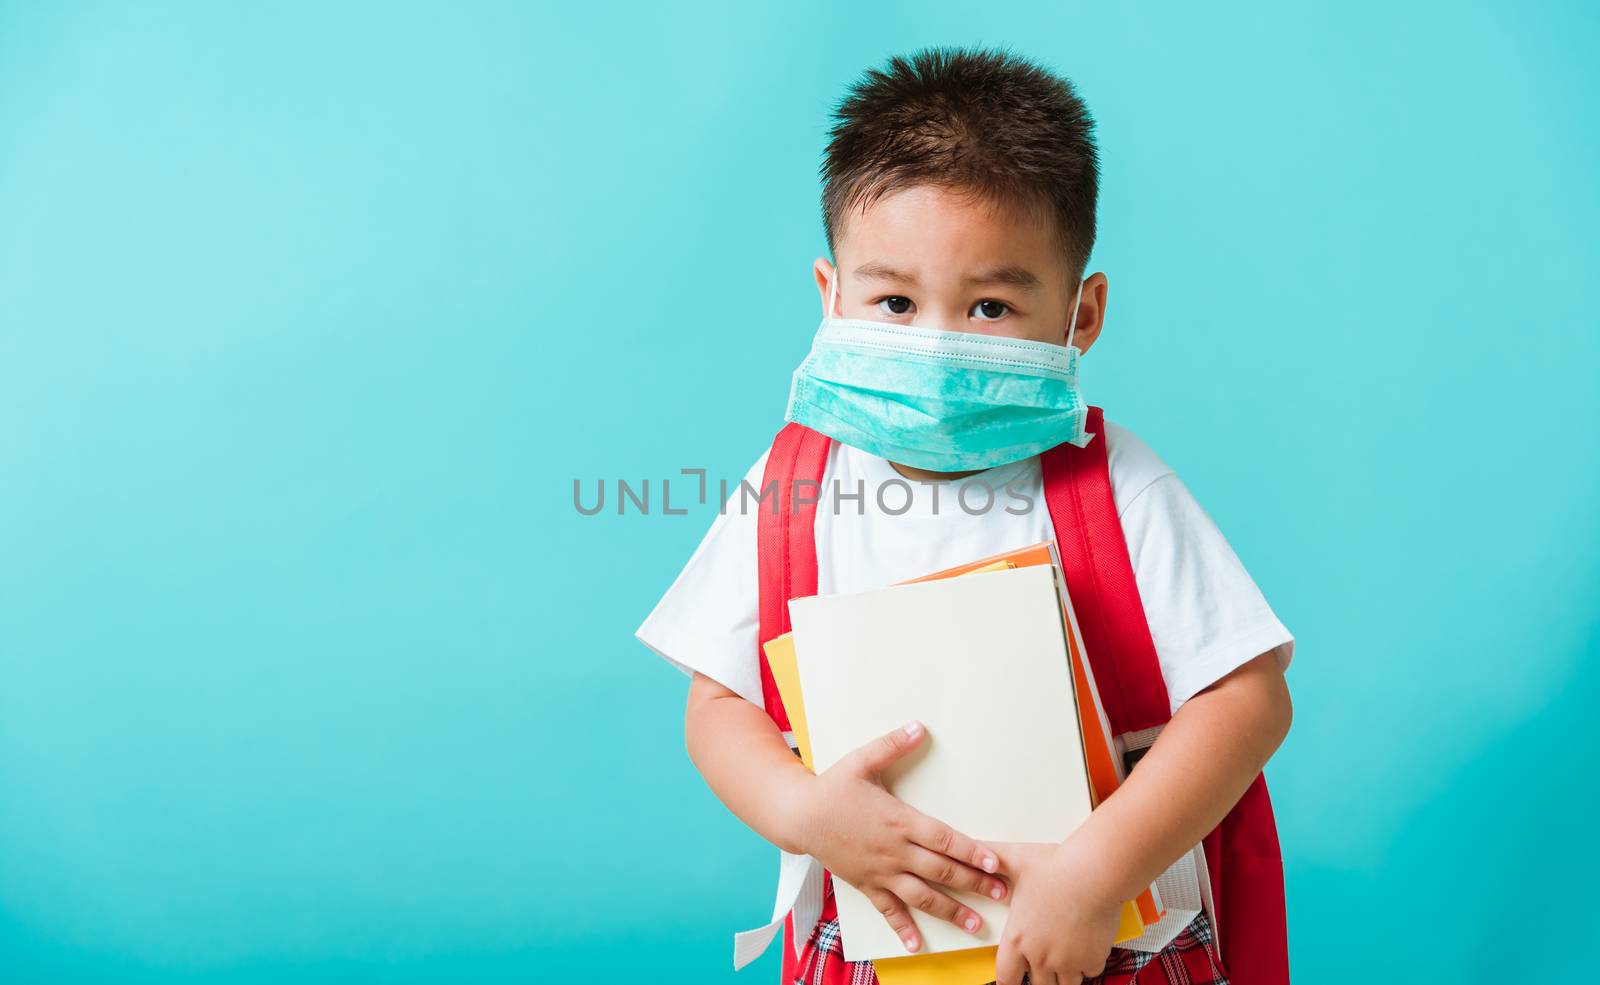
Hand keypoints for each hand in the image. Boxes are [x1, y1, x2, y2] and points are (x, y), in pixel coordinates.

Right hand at [792, 720, 1010, 952]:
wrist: (798, 815)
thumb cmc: (832, 787)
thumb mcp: (862, 761)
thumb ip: (892, 745)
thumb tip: (920, 727)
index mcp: (899, 821)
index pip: (943, 839)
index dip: (972, 851)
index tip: (996, 862)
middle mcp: (894, 851)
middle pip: (941, 871)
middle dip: (974, 883)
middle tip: (1002, 894)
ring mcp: (881, 872)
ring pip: (922, 896)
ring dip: (951, 911)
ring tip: (977, 925)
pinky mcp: (867, 884)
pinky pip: (888, 910)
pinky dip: (902, 928)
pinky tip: (916, 945)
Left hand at [989, 839, 1123, 984]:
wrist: (1094, 872)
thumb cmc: (1057, 866)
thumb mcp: (1016, 860)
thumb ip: (994, 858)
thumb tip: (978, 854)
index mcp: (1017, 939)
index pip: (1005, 979)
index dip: (1008, 979)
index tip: (1013, 977)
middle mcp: (1041, 956)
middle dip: (1039, 975)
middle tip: (1044, 959)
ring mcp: (1068, 962)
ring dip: (1063, 974)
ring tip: (1065, 955)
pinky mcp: (1093, 960)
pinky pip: (1089, 972)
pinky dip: (1087, 964)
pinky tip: (1085, 945)